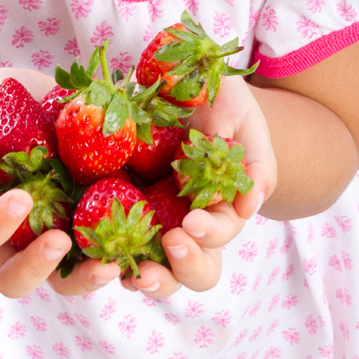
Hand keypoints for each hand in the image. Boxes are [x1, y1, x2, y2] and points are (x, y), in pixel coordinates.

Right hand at [0, 67, 122, 298]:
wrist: (49, 101)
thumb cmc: (5, 103)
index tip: (22, 197)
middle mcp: (17, 234)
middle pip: (13, 279)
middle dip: (34, 268)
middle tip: (59, 240)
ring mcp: (59, 233)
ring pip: (64, 280)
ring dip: (84, 280)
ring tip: (109, 265)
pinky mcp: (96, 225)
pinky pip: (105, 254)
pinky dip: (122, 256)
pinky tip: (142, 246)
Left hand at [118, 75, 276, 299]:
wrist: (183, 80)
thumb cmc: (221, 102)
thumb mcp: (243, 120)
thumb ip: (256, 162)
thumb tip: (249, 205)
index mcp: (220, 207)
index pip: (220, 232)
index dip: (211, 233)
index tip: (192, 221)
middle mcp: (189, 222)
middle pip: (196, 268)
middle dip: (186, 265)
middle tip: (171, 242)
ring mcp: (155, 219)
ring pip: (159, 269)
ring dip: (152, 278)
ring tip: (138, 274)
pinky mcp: (121, 207)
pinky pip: (117, 244)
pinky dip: (111, 259)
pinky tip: (103, 261)